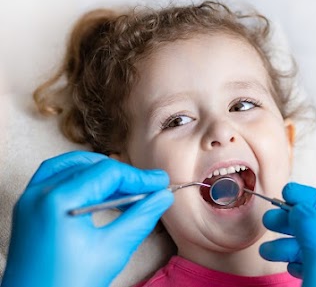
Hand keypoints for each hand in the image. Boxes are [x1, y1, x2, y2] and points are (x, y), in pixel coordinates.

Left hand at [1, 151, 173, 286]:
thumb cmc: (66, 285)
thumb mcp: (112, 250)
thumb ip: (140, 217)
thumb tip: (162, 197)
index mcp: (59, 200)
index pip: (109, 173)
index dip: (139, 177)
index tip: (160, 183)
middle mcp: (39, 192)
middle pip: (92, 167)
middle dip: (123, 176)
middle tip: (148, 188)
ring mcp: (29, 199)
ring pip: (72, 166)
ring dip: (101, 172)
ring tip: (126, 188)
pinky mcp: (27, 207)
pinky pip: (54, 176)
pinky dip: (79, 176)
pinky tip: (96, 188)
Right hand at [259, 183, 315, 286]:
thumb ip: (311, 226)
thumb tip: (298, 206)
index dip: (313, 199)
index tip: (288, 192)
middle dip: (295, 222)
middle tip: (271, 217)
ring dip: (289, 244)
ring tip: (268, 247)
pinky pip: (314, 266)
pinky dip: (296, 261)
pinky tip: (285, 264)